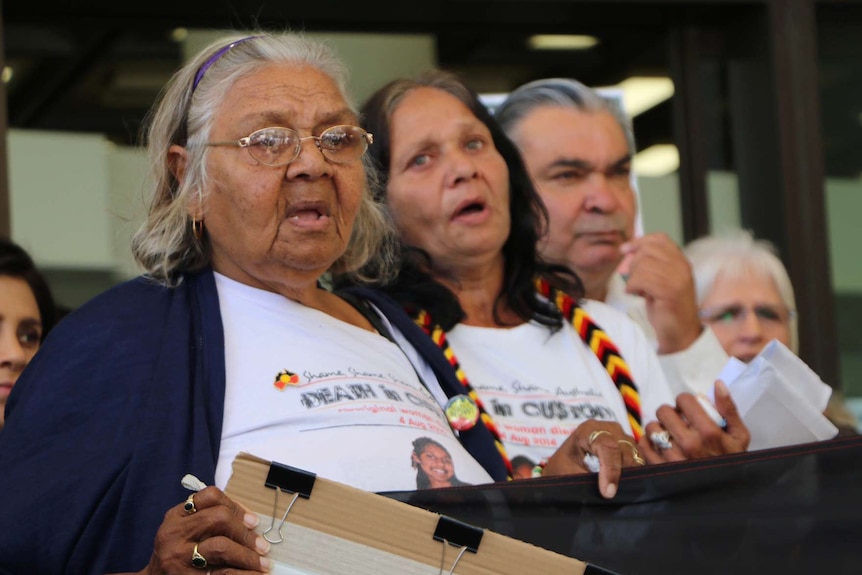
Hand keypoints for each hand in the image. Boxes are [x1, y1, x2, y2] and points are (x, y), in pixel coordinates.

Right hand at [137, 486, 270, 574]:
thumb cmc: (177, 554)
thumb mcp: (185, 530)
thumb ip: (210, 519)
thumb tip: (251, 521)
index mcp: (176, 516)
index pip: (210, 496)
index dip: (236, 506)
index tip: (253, 521)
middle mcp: (174, 533)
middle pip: (219, 518)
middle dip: (245, 532)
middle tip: (262, 546)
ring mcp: (177, 557)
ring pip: (221, 546)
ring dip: (248, 555)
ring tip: (263, 563)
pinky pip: (222, 573)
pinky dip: (243, 573)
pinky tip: (254, 574)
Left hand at [543, 420, 642, 498]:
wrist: (564, 469)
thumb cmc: (562, 469)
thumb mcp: (567, 474)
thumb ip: (586, 480)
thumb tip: (608, 492)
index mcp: (588, 429)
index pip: (607, 446)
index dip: (610, 470)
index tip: (608, 493)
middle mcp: (609, 429)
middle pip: (625, 451)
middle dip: (623, 475)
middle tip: (613, 496)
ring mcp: (622, 438)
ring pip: (636, 457)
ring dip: (631, 476)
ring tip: (619, 494)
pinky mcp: (631, 450)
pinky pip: (641, 462)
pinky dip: (636, 476)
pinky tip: (627, 488)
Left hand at [619, 233, 701, 353]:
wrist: (681, 334)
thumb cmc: (667, 308)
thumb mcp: (658, 281)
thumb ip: (648, 265)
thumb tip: (627, 250)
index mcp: (681, 261)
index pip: (660, 238)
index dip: (640, 241)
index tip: (626, 250)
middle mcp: (682, 266)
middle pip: (647, 250)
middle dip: (634, 263)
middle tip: (635, 281)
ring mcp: (677, 278)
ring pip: (642, 264)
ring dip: (633, 278)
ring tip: (639, 291)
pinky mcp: (669, 291)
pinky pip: (641, 279)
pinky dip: (633, 287)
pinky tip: (637, 295)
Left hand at [639, 380, 750, 462]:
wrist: (727, 495)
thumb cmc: (732, 462)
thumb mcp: (739, 436)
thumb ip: (729, 409)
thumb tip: (718, 384)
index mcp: (709, 432)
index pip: (683, 399)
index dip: (685, 402)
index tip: (688, 409)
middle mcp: (689, 444)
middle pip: (664, 411)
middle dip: (671, 413)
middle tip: (678, 421)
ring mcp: (673, 458)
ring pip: (652, 427)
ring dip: (659, 428)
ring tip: (669, 435)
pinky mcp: (660, 469)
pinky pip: (644, 445)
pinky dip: (649, 442)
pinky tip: (660, 446)